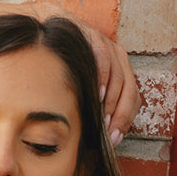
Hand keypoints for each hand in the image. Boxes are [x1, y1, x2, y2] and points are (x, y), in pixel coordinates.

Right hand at [27, 5, 139, 144]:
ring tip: (103, 121)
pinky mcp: (93, 37)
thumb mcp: (81, 88)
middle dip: (120, 116)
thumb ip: (92, 105)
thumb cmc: (61, 66)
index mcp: (120, 70)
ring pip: (119, 77)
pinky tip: (97, 94)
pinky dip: (102, 78)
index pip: (132, 98)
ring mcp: (107, 45)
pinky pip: (103, 59)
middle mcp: (118, 57)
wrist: (44, 35)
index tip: (114, 140)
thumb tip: (96, 135)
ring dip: (112, 102)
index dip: (126, 120)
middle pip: (129, 90)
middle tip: (109, 136)